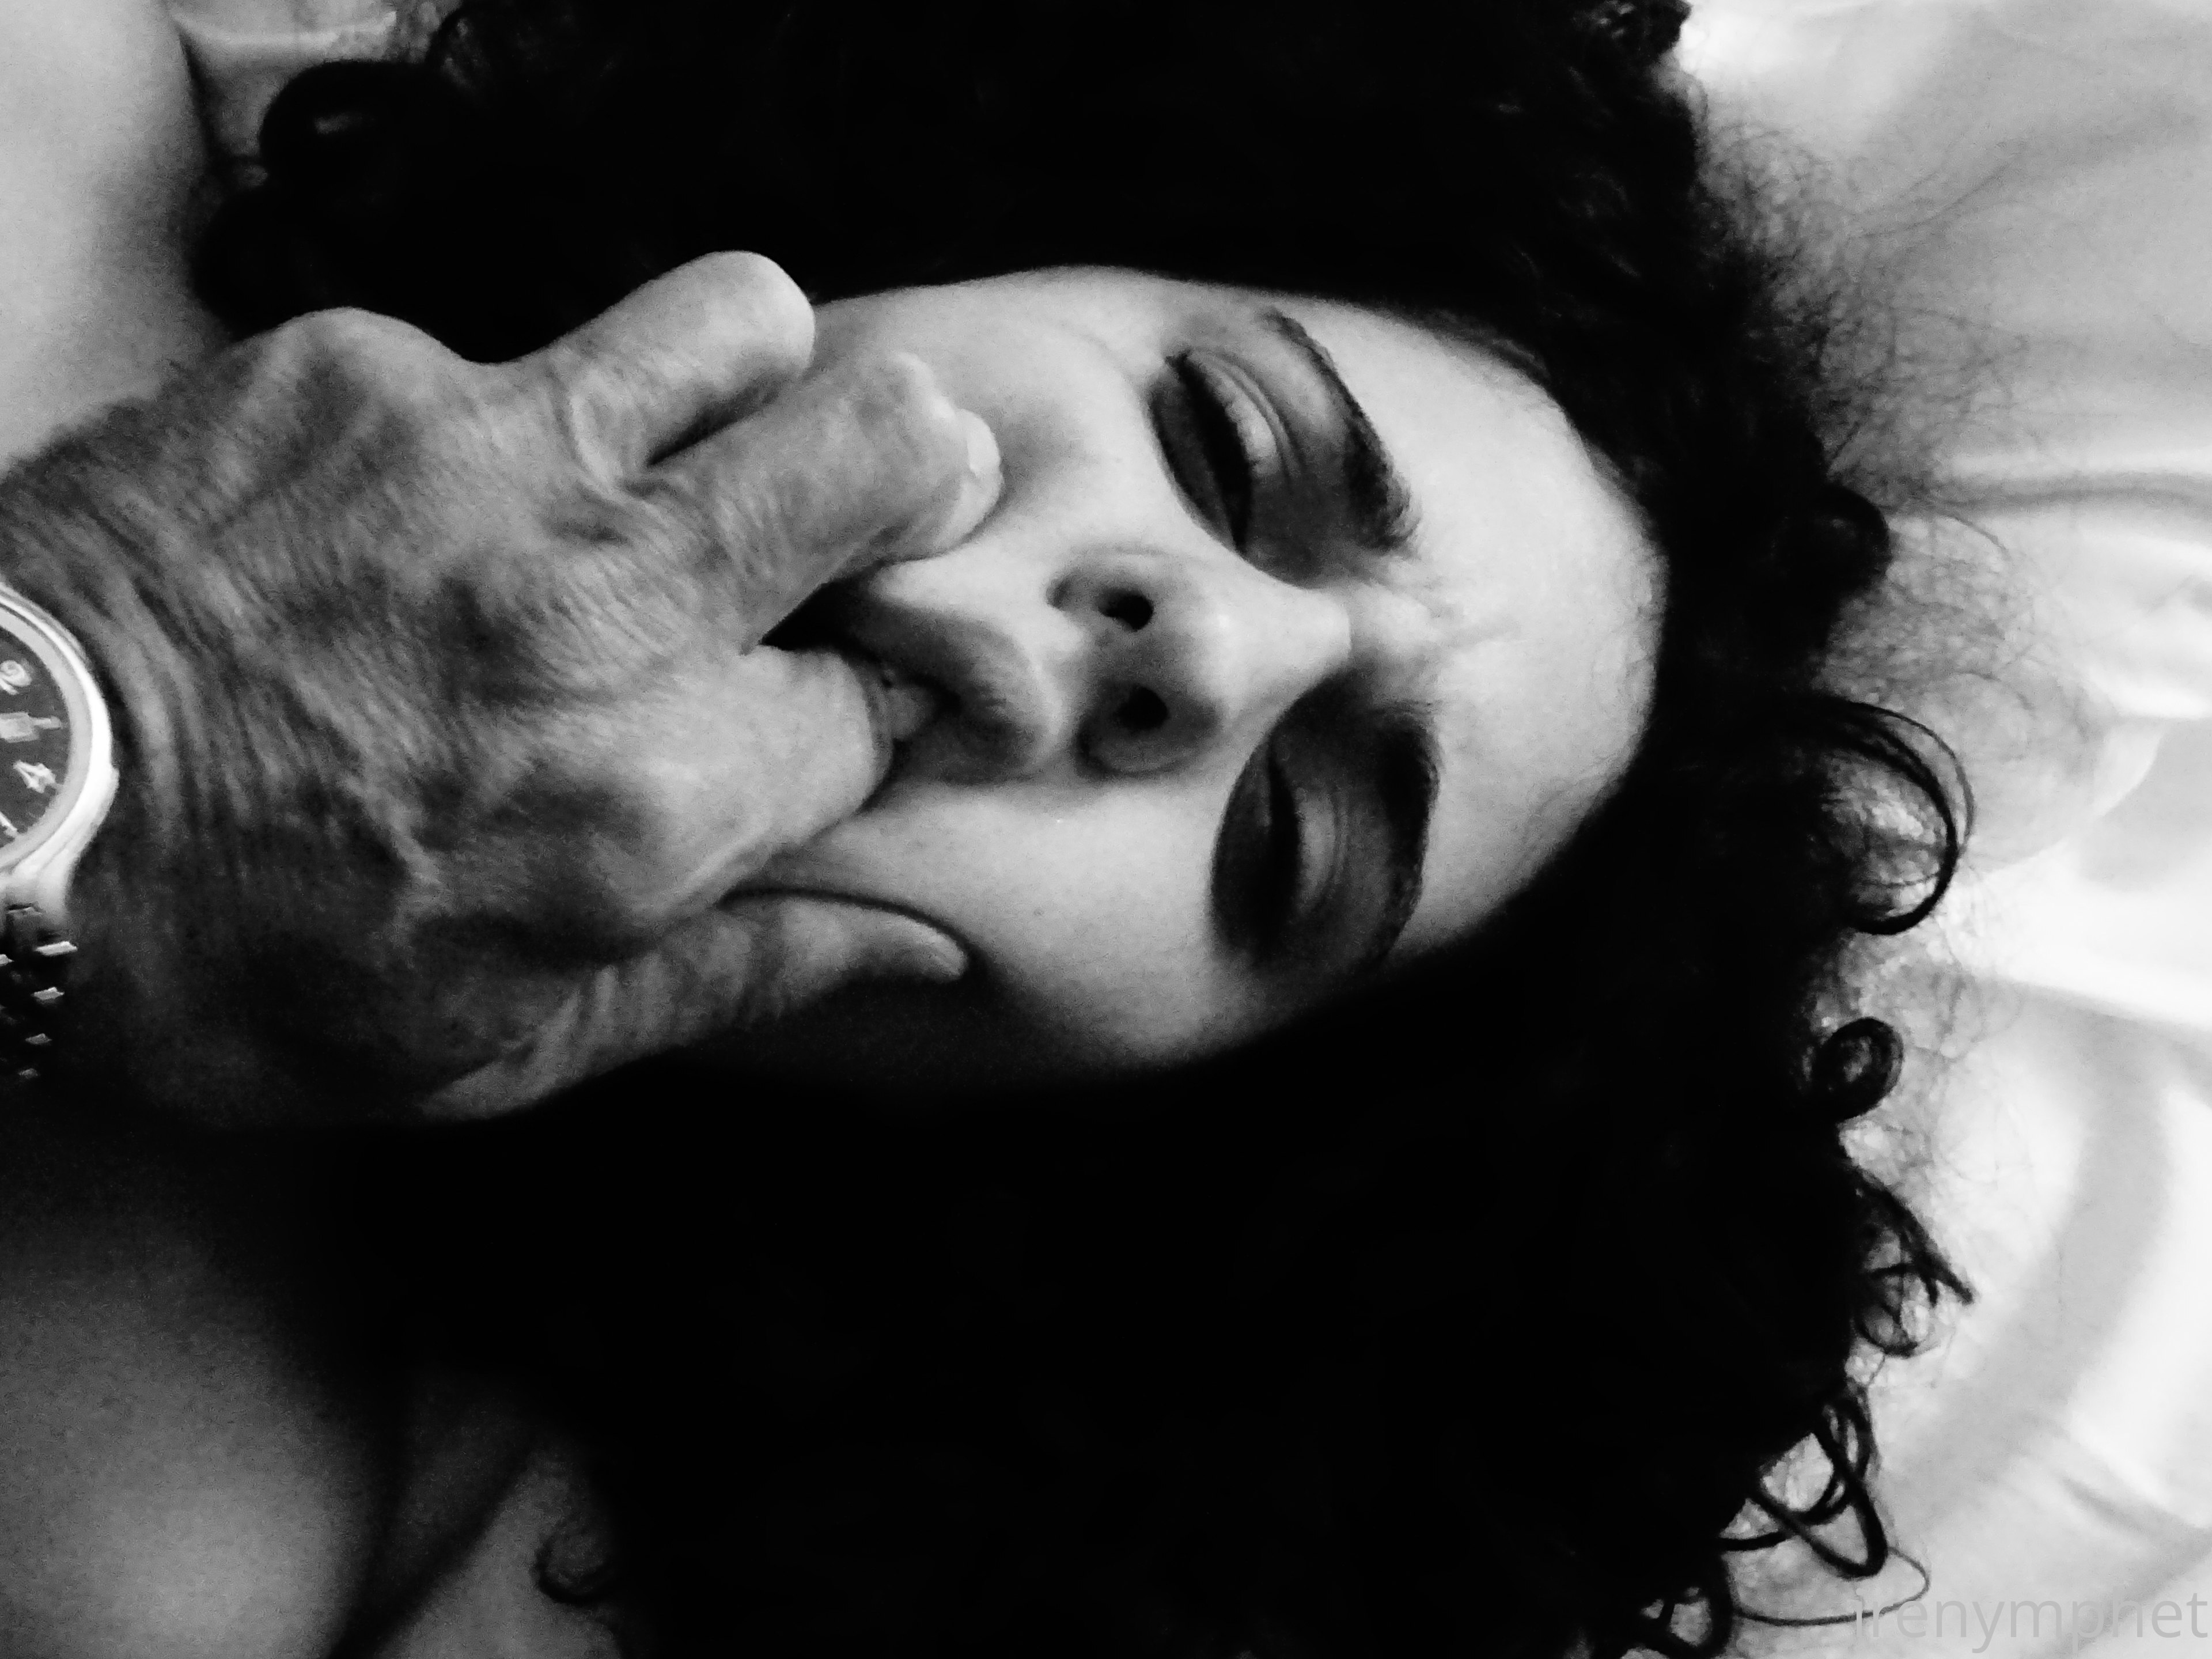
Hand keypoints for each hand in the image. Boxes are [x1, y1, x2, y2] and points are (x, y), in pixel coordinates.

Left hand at [0, 253, 998, 1123]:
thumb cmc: (239, 966)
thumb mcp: (503, 1048)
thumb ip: (735, 978)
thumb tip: (924, 947)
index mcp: (659, 799)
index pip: (892, 691)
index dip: (898, 692)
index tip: (847, 697)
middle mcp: (608, 609)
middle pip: (886, 443)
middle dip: (913, 478)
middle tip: (860, 514)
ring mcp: (487, 460)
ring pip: (743, 320)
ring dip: (751, 386)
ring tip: (682, 457)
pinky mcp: (358, 370)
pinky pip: (518, 343)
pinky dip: (516, 420)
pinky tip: (430, 504)